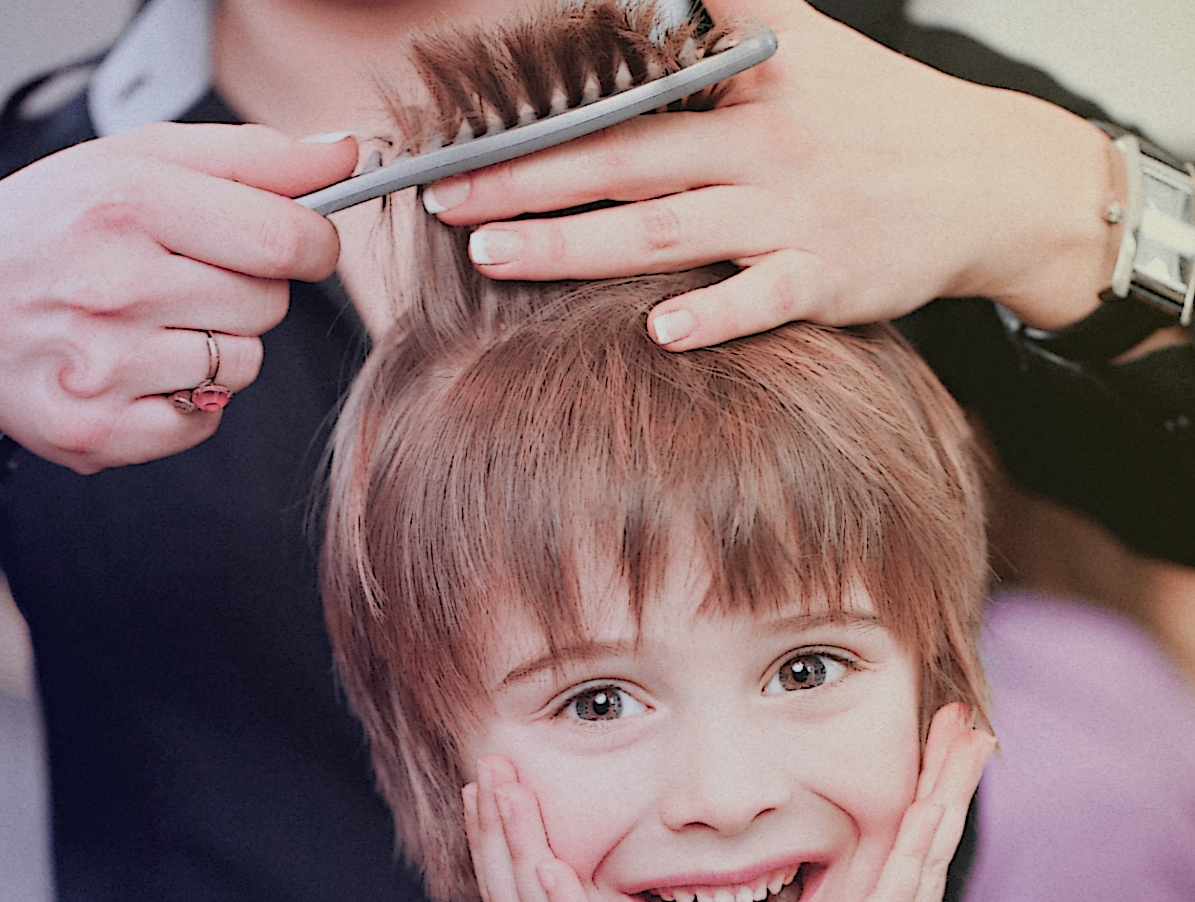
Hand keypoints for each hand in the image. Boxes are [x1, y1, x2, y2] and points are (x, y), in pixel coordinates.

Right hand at [0, 122, 356, 471]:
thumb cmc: (53, 229)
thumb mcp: (135, 162)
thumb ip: (248, 159)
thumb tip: (345, 156)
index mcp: (126, 204)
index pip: (285, 238)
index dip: (313, 243)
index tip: (303, 242)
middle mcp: (115, 287)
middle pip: (270, 304)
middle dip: (247, 289)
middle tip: (184, 278)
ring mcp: (107, 367)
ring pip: (243, 366)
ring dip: (217, 346)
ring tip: (151, 324)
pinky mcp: (100, 430)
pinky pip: (204, 423)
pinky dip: (185, 402)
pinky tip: (136, 370)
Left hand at [425, 0, 1114, 346]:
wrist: (992, 178)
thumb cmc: (883, 117)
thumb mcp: (808, 39)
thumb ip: (725, 12)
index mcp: (748, 85)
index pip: (629, 91)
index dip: (545, 110)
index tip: (466, 129)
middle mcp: (761, 144)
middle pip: (625, 161)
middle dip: (527, 181)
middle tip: (445, 199)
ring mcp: (795, 213)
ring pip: (667, 230)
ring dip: (576, 246)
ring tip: (495, 256)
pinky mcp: (829, 277)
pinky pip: (762, 298)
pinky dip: (713, 316)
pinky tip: (659, 333)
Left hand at [711, 704, 995, 901]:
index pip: (914, 860)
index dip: (932, 804)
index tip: (939, 755)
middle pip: (935, 847)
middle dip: (953, 782)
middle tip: (971, 725)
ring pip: (929, 856)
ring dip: (949, 793)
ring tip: (969, 739)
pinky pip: (901, 893)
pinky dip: (921, 846)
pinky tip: (932, 806)